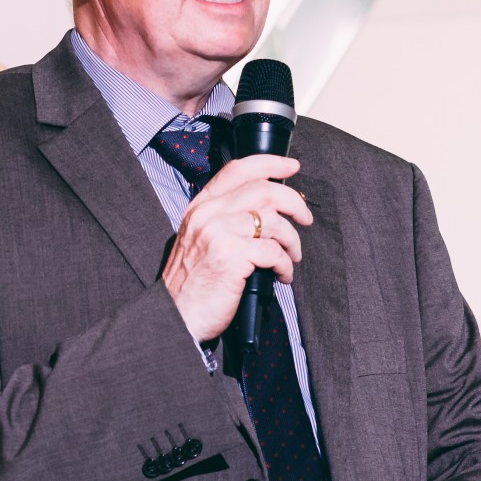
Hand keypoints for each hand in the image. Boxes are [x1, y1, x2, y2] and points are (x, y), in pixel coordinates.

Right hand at [162, 154, 311, 341]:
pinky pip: (273, 251)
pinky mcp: (230, 257)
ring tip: (293, 256)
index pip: (237, 170)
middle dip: (294, 202)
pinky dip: (286, 264)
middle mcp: (207, 215)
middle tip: (305, 218)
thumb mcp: (199, 240)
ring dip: (293, 240)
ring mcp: (218, 234)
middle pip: (263, 190)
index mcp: (200, 207)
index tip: (292, 167)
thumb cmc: (193, 284)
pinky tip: (283, 275)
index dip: (270, 163)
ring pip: (273, 221)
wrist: (175, 316)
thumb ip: (224, 219)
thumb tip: (266, 210)